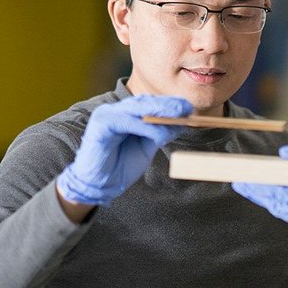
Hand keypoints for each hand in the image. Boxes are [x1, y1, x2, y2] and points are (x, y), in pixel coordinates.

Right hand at [57, 95, 192, 206]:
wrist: (99, 186)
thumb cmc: (120, 167)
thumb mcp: (146, 148)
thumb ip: (159, 134)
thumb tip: (181, 123)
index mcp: (126, 114)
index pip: (150, 103)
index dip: (170, 104)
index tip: (188, 107)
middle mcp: (116, 111)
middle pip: (145, 102)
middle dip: (168, 105)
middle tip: (186, 109)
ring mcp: (106, 115)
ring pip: (137, 108)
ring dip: (160, 112)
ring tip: (178, 117)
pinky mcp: (100, 124)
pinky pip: (126, 122)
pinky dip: (145, 127)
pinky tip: (159, 134)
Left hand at [232, 142, 287, 239]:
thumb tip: (282, 155)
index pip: (281, 194)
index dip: (260, 188)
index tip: (243, 180)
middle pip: (278, 206)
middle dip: (259, 194)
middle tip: (240, 183)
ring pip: (284, 213)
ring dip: (268, 200)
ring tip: (251, 187)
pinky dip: (282, 206)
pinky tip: (271, 196)